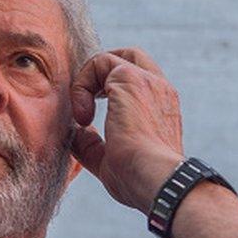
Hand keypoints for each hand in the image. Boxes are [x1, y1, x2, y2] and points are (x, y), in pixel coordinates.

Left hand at [69, 48, 185, 212]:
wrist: (156, 180)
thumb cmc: (138, 180)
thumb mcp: (110, 161)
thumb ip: (92, 144)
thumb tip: (75, 133)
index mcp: (161, 109)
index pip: (139, 81)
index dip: (108, 90)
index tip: (91, 119)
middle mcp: (159, 89)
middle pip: (131, 57)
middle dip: (100, 71)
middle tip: (86, 103)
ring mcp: (147, 81)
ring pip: (110, 58)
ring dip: (86, 83)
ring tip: (82, 117)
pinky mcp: (130, 79)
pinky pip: (99, 63)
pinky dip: (82, 86)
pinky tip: (83, 117)